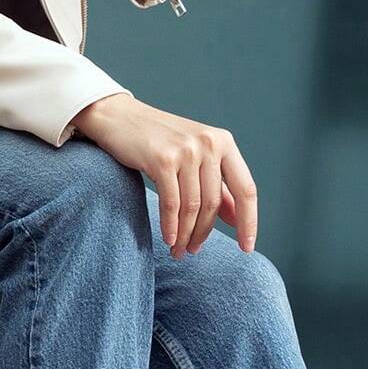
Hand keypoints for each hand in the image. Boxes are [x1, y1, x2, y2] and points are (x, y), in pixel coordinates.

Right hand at [67, 93, 258, 255]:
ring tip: (179, 250)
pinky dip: (171, 226)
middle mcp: (209, 143)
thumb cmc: (159, 140)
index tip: (247, 247)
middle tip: (193, 251)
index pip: (246, 189)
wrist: (119, 117)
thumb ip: (217, 185)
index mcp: (224, 142)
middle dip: (204, 233)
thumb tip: (236, 218)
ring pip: (192, 206)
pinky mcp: (162, 159)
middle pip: (214, 203)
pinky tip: (169, 239)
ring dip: (186, 234)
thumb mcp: (195, 157)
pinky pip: (171, 203)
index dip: (248, 222)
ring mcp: (186, 150)